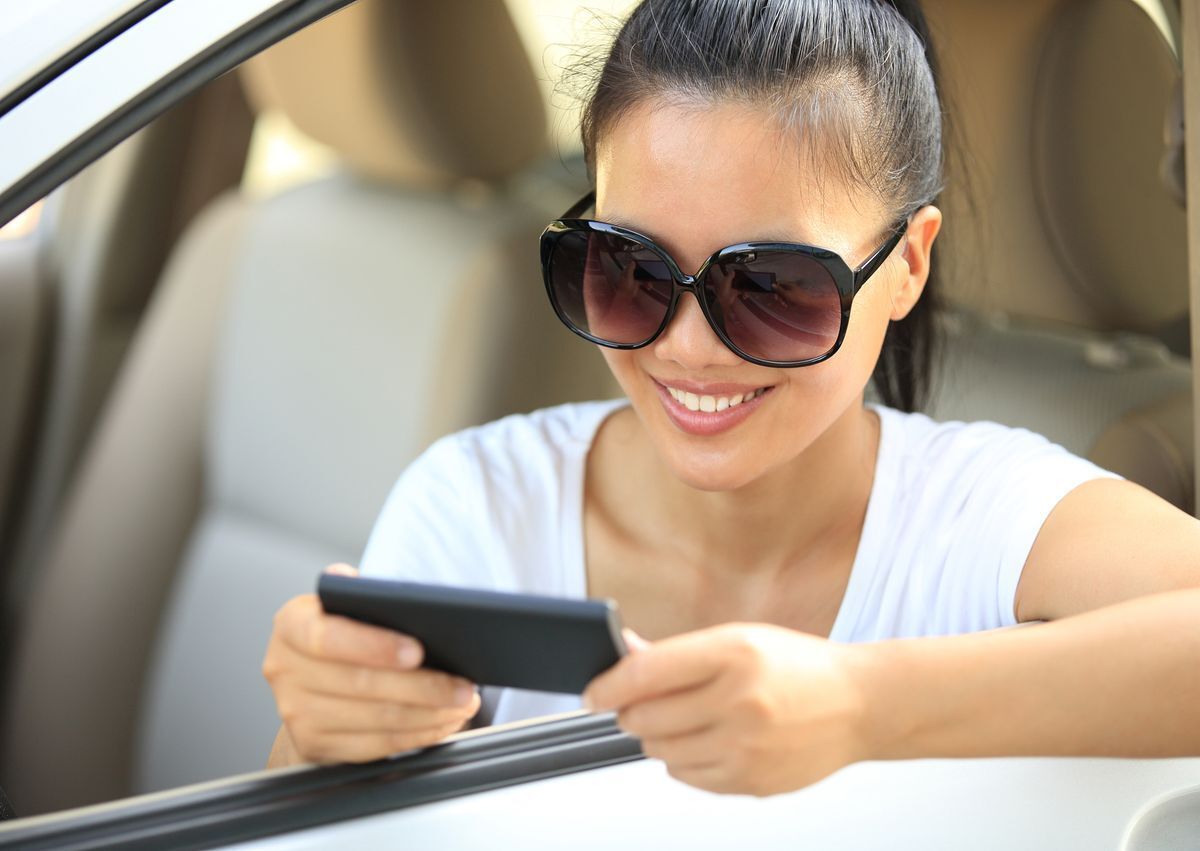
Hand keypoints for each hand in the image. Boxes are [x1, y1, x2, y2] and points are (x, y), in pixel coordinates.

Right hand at [262, 565, 481, 763]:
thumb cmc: (342, 636)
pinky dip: (417, 735)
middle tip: (463, 685)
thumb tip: (385, 592)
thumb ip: (361, 595)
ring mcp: (296, 712)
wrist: (310, 685)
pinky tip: (442, 722)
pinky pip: (376, 745)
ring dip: (428, 714)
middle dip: (423, 686)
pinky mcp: (314, 745)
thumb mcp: (345, 606)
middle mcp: (285, 668)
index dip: (374, 646)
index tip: (417, 651)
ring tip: (461, 702)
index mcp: (292, 624)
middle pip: (362, 684)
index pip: (328, 636)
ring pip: (375, 718)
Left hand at [583, 623, 867, 795]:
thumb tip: (623, 653)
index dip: (608, 685)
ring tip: (682, 720)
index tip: (592, 693)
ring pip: (661, 752)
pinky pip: (687, 777)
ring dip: (657, 738)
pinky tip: (706, 740)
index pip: (647, 673)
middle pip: (647, 718)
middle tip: (641, 704)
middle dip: (632, 712)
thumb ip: (677, 652)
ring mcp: (746, 746)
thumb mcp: (739, 638)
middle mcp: (740, 700)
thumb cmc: (798, 666)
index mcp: (734, 653)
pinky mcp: (751, 782)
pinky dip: (682, 761)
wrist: (860, 705)